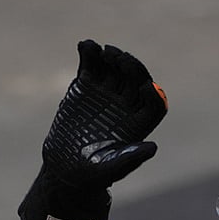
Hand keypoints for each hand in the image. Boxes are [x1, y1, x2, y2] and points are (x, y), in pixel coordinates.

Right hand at [18, 40, 167, 219]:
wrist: (64, 165)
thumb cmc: (92, 173)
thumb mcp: (110, 169)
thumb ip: (130, 158)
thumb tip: (153, 148)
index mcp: (138, 123)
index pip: (154, 104)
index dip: (153, 95)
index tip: (146, 88)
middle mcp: (126, 104)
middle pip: (136, 80)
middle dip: (132, 68)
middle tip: (121, 59)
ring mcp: (106, 92)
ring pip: (115, 67)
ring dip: (113, 57)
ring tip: (104, 52)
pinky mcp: (86, 84)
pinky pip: (91, 63)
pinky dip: (89, 52)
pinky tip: (85, 45)